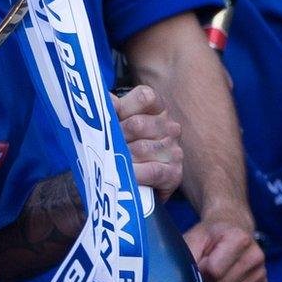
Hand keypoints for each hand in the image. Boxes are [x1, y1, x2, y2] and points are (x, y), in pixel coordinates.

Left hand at [115, 85, 182, 199]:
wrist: (129, 183)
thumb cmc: (120, 148)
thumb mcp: (113, 122)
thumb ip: (108, 107)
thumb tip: (109, 103)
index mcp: (157, 108)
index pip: (145, 97)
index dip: (122, 107)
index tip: (109, 118)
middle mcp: (170, 126)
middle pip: (137, 124)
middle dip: (116, 137)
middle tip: (106, 145)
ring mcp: (174, 149)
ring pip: (141, 149)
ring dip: (122, 158)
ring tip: (112, 162)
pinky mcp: (175, 173)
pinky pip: (152, 172)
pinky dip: (135, 174)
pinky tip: (125, 175)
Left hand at [184, 212, 266, 281]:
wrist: (232, 229)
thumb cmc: (208, 237)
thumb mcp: (193, 239)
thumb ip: (187, 259)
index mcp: (239, 238)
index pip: (214, 272)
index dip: (201, 269)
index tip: (203, 258)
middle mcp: (255, 255)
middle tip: (209, 268)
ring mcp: (261, 272)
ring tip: (218, 275)